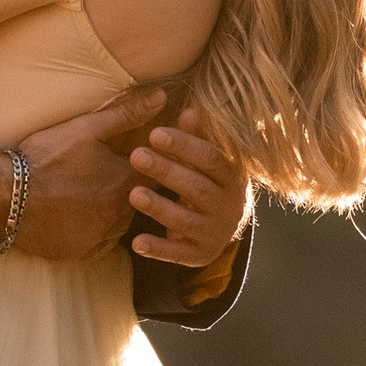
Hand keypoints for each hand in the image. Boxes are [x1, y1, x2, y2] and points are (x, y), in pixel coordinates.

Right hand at [0, 83, 168, 260]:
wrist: (6, 196)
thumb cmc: (46, 158)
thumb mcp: (87, 128)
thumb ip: (127, 115)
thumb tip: (161, 97)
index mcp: (125, 183)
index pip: (156, 175)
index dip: (152, 165)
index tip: (144, 161)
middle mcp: (119, 215)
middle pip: (139, 202)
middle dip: (130, 189)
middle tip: (111, 178)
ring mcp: (100, 237)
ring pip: (119, 224)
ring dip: (114, 212)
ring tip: (96, 197)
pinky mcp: (80, 253)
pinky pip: (99, 244)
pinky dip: (95, 231)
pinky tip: (82, 218)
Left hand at [129, 101, 251, 275]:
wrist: (223, 228)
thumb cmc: (208, 184)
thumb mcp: (206, 162)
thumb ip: (196, 139)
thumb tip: (191, 110)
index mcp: (231, 177)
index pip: (210, 158)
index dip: (183, 146)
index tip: (154, 133)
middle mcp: (228, 206)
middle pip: (196, 187)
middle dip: (166, 171)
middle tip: (136, 155)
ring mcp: (215, 233)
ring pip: (186, 220)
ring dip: (159, 207)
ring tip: (134, 194)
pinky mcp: (200, 255)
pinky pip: (178, 254)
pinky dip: (158, 248)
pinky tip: (136, 243)